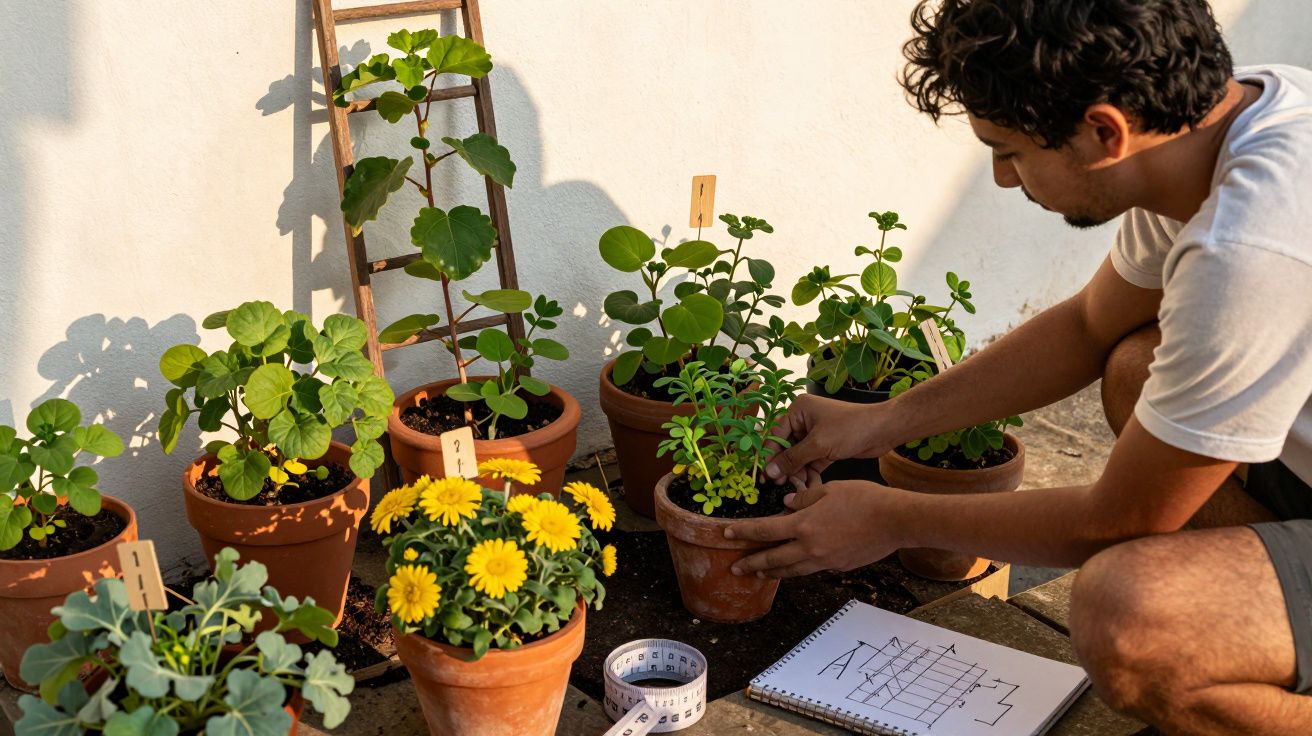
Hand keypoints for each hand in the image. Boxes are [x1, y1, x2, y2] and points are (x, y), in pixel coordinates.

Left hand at [724, 481, 903, 577]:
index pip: (765, 530)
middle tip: (735, 568)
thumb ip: (804, 497)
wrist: (895, 521)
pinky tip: (797, 566)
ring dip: (773, 572)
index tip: (726, 534)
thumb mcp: (829, 490)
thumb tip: (786, 503)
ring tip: (760, 573)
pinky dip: (800, 568)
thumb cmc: (864, 499)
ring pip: (792, 570)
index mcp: (804, 524)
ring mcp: (825, 560)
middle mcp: (810, 547)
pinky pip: (813, 569)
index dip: (743, 533)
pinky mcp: (839, 567)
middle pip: (773, 559)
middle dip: (751, 563)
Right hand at [764, 393, 894, 488]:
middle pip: (786, 447)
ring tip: (793, 487)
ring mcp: (816, 435)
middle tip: (777, 484)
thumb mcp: (817, 444)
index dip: (770, 455)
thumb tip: (769, 472)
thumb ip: (792, 459)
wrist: (883, 430)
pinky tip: (807, 486)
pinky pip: (811, 462)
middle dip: (784, 466)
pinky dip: (809, 473)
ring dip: (797, 472)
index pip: (776, 434)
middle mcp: (805, 420)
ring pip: (799, 457)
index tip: (764, 474)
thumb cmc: (850, 428)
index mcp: (799, 410)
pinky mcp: (826, 447)